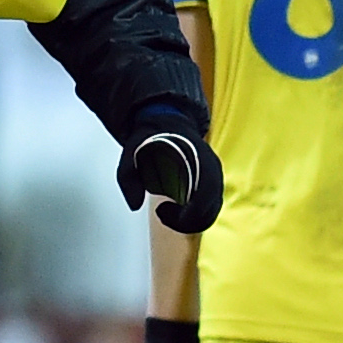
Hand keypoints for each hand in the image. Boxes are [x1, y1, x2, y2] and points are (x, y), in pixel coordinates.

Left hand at [116, 101, 222, 233]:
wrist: (169, 122)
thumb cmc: (153, 136)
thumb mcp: (131, 149)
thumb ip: (128, 176)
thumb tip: (134, 205)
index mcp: (197, 156)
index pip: (204, 192)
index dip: (189, 212)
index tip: (163, 212)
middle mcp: (212, 168)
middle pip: (209, 209)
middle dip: (184, 220)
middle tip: (160, 212)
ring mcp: (215, 177)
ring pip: (210, 212)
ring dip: (188, 220)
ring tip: (164, 210)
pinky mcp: (212, 185)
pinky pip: (208, 209)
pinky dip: (192, 217)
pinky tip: (174, 208)